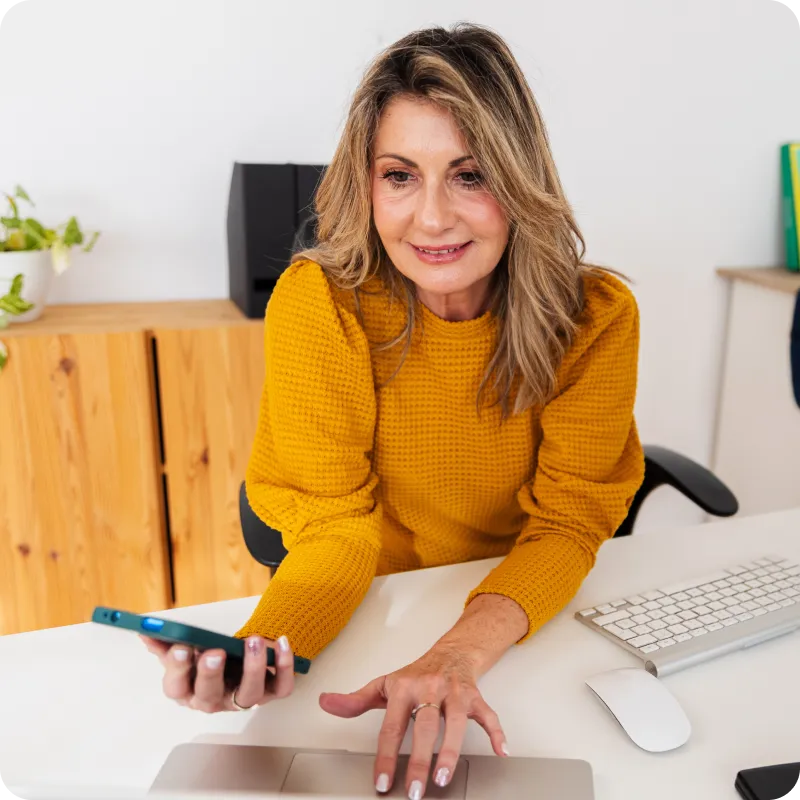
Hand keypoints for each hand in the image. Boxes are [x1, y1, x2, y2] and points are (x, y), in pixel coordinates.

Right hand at [139, 634, 294, 711]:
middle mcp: (214, 700)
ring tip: (253, 641)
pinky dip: (285, 667)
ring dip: (252, 667)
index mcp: (187, 690)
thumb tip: (147, 631)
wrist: (234, 665)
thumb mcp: (182, 650)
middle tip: (215, 651)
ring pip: (249, 694)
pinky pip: (281, 687)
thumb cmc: (206, 660)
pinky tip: (281, 643)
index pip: (176, 687)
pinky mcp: (270, 693)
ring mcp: (243, 698)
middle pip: (210, 695)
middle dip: (211, 674)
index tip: (182, 647)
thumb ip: (164, 641)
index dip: (178, 670)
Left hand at [319, 644, 507, 798]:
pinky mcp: (475, 696)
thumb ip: (356, 700)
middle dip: (420, 760)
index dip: (386, 757)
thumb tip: (326, 703)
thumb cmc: (416, 675)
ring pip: (455, 722)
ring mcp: (454, 692)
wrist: (450, 652)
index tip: (383, 782)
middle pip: (424, 726)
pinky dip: (496, 732)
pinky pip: (488, 714)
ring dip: (450, 751)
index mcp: (403, 688)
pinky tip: (500, 751)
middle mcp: (429, 689)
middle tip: (415, 790)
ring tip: (443, 778)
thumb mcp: (383, 685)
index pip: (391, 727)